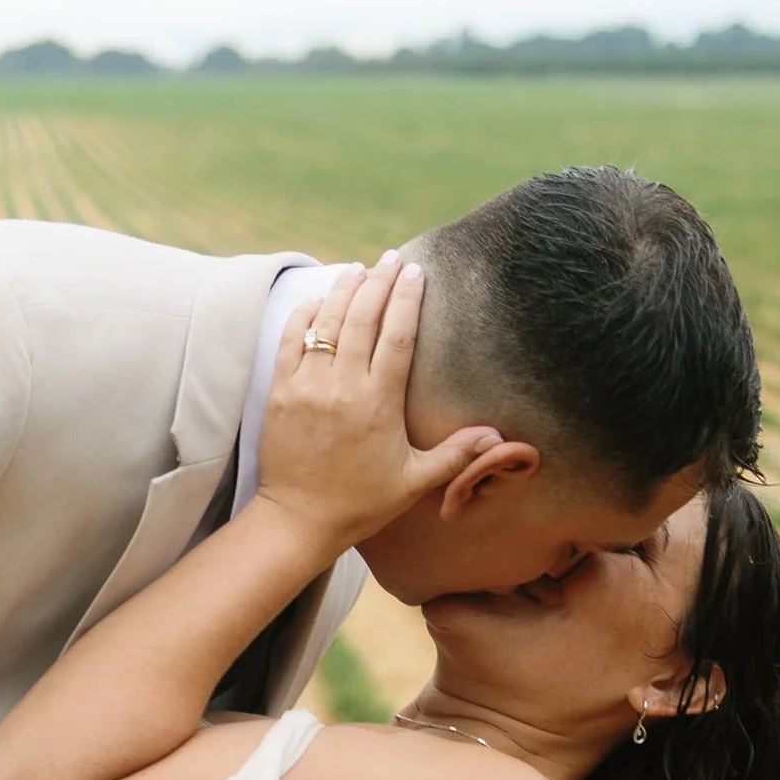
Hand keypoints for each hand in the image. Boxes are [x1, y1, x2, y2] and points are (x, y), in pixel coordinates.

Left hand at [256, 252, 500, 557]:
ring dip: (344, 290)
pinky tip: (318, 299)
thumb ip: (456, 454)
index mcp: (379, 402)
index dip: (407, 299)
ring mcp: (307, 386)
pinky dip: (304, 315)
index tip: (416, 272)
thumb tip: (499, 438)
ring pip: (326, 323)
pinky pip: (291, 341)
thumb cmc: (361, 503)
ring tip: (360, 268)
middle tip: (392, 258)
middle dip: (379, 281)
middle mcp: (343, 386)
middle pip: (362, 318)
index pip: (397, 335)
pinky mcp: (280, 392)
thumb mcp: (414, 481)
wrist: (300, 520)